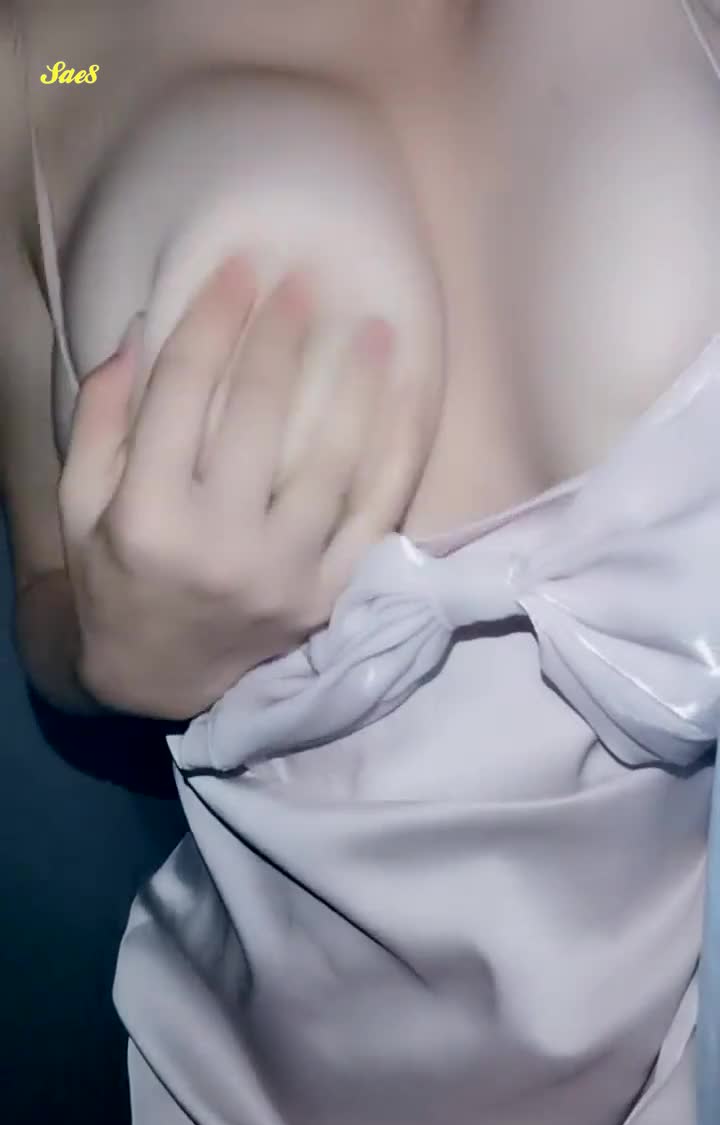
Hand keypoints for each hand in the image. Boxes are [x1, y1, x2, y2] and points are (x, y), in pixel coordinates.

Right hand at [58, 256, 438, 719]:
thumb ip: (101, 421)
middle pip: (262, 415)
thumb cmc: (116, 581)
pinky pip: (377, 514)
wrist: (159, 682)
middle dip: (284, 337)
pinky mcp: (330, 596)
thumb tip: (144, 331)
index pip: (186, 392)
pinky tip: (409, 399)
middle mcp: (220, 545)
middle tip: (305, 281)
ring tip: (376, 326)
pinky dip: (398, 453)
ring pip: (332, 462)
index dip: (213, 319)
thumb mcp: (79, 507)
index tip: (240, 268)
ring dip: (358, 385)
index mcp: (148, 517)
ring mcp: (285, 574)